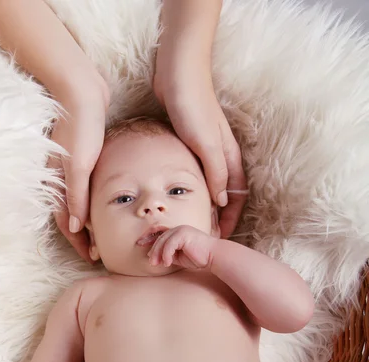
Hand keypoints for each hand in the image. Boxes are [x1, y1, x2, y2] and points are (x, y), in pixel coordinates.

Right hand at [48, 75, 109, 262]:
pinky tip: (108, 204)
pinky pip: (88, 187)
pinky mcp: (85, 157)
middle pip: (73, 216)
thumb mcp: (79, 165)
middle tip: (100, 251)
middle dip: (85, 236)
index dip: (79, 242)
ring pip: (81, 203)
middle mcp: (64, 179)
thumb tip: (76, 228)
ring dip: (91, 220)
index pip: (67, 222)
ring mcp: (74, 168)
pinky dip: (95, 200)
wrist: (82, 91)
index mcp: (60, 182)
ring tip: (105, 234)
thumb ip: (77, 197)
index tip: (91, 256)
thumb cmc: (80, 126)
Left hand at [148, 225, 215, 269]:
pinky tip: (167, 263)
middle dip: (154, 251)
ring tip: (157, 264)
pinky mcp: (183, 234)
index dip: (150, 242)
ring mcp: (181, 230)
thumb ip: (169, 255)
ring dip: (158, 254)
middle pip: (160, 239)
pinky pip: (169, 244)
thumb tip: (156, 258)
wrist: (213, 256)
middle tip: (151, 263)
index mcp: (178, 232)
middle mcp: (178, 229)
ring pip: (163, 241)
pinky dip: (166, 254)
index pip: (161, 236)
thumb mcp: (179, 257)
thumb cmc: (199, 257)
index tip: (144, 251)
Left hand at [154, 71, 247, 238]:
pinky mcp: (189, 143)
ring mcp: (205, 149)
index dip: (229, 218)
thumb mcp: (206, 144)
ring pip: (210, 183)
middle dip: (218, 215)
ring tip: (193, 220)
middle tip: (205, 234)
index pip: (235, 196)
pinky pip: (195, 172)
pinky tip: (178, 194)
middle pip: (224, 193)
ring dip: (205, 202)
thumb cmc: (193, 106)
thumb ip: (215, 173)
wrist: (177, 73)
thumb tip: (220, 202)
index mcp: (228, 156)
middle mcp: (220, 155)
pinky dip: (192, 187)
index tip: (219, 237)